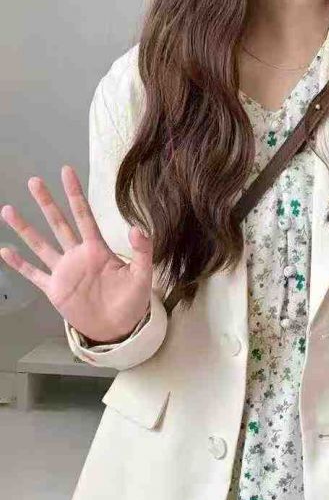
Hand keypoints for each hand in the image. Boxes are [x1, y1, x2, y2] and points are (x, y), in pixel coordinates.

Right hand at [0, 165, 152, 342]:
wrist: (119, 328)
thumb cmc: (131, 301)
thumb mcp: (142, 276)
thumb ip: (142, 252)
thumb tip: (137, 228)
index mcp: (97, 250)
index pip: (84, 216)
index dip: (75, 194)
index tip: (66, 171)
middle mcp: (77, 256)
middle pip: (58, 223)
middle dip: (46, 203)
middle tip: (34, 181)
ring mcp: (64, 272)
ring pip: (40, 244)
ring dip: (25, 228)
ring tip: (7, 210)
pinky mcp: (54, 289)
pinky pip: (34, 274)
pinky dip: (19, 264)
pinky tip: (5, 251)